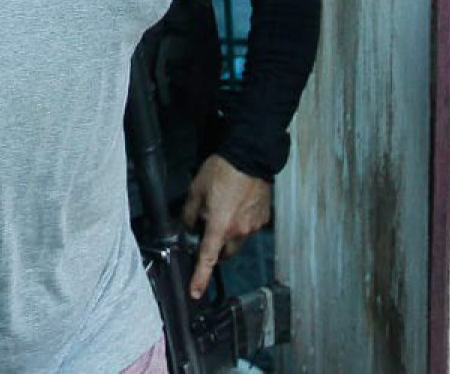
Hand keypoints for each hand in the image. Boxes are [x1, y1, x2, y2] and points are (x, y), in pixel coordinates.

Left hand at [181, 154, 272, 298]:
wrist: (250, 156)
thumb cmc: (221, 171)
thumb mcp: (196, 189)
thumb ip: (189, 212)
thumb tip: (186, 225)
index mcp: (220, 226)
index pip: (208, 258)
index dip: (200, 277)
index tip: (195, 293)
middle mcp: (239, 231)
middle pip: (225, 252)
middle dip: (216, 247)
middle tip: (207, 229)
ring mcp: (254, 226)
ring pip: (238, 240)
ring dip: (229, 234)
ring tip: (224, 209)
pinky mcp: (263, 218)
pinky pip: (249, 228)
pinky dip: (241, 222)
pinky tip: (237, 205)